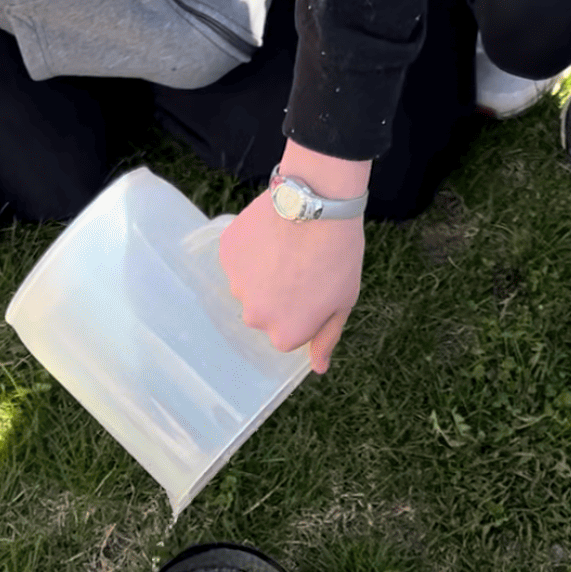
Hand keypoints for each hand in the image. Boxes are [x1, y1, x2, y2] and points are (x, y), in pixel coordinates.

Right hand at [220, 141, 371, 374]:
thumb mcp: (343, 301)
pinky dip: (250, 249)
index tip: (313, 289)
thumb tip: (318, 367)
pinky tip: (271, 233)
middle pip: (263, 311)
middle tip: (300, 266)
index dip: (301, 310)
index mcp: (285, 334)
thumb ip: (326, 337)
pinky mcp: (227, 255)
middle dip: (278, 294)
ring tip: (286, 247)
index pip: (286, 332)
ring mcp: (237, 285)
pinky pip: (237, 259)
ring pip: (248, 285)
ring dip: (262, 272)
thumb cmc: (338, 255)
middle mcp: (255, 317)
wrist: (318, 203)